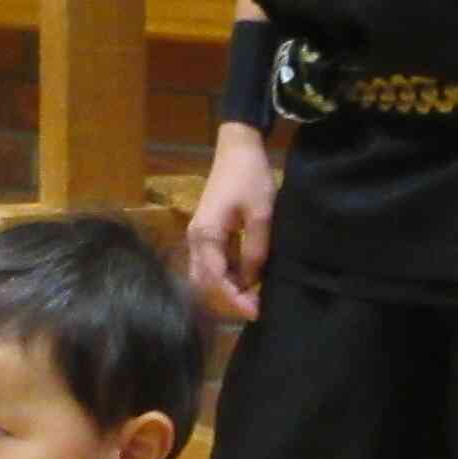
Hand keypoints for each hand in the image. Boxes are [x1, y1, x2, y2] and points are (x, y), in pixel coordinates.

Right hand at [183, 125, 276, 321]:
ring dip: (227, 286)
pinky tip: (247, 278)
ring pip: (207, 273)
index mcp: (205, 235)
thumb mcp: (261, 215)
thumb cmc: (250, 177)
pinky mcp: (206, 231)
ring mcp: (198, 235)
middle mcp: (195, 239)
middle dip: (228, 298)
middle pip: (205, 281)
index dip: (235, 299)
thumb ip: (256, 250)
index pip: (216, 279)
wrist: (238, 146)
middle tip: (256, 308)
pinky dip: (227, 274)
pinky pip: (212, 261)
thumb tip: (253, 280)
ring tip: (253, 296)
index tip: (256, 312)